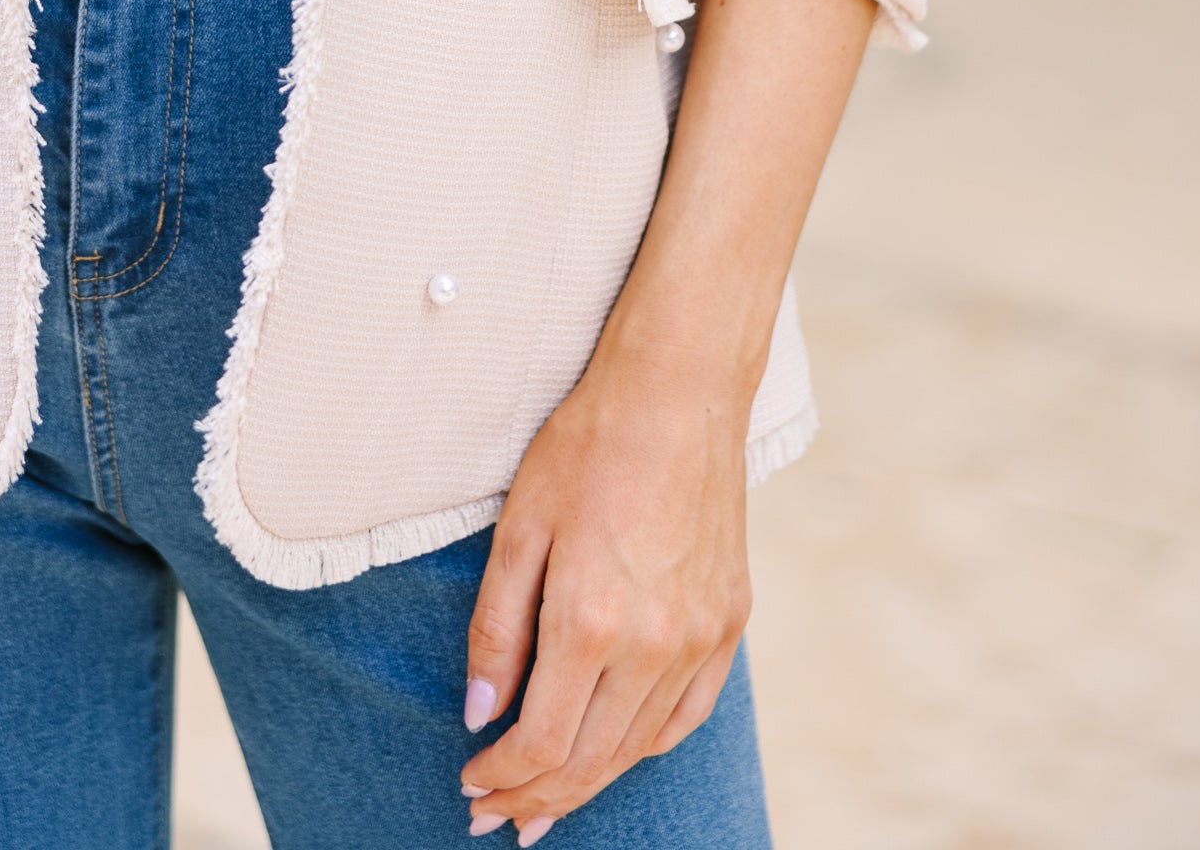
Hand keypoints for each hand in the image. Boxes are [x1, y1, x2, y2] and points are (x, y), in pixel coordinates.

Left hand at [457, 341, 750, 840]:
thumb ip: (498, 629)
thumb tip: (480, 714)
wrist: (678, 393)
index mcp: (593, 622)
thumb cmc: (587, 446)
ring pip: (638, 746)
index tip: (470, 785)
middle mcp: (655, 645)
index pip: (541, 741)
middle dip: (536, 797)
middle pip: (590, 760)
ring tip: (546, 801)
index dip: (500, 776)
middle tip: (495, 819)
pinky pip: (686, 715)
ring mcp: (701, 638)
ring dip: (588, 782)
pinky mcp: (729, 623)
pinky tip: (615, 753)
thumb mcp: (519, 528)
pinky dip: (644, 745)